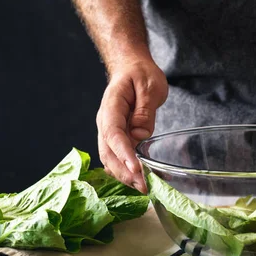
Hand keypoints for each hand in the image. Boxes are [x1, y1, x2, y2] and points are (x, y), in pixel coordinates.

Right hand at [96, 58, 167, 192]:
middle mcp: (105, 122)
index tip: (137, 169)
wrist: (130, 68)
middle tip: (144, 187)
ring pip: (110, 159)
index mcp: (111, 107)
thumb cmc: (140, 74)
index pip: (114, 134)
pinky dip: (125, 171)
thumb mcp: (150, 85)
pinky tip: (138, 181)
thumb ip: (145, 110)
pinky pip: (116, 158)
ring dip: (124, 175)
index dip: (124, 154)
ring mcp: (108, 132)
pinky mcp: (116, 138)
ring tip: (143, 188)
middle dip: (125, 172)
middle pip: (108, 152)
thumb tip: (140, 134)